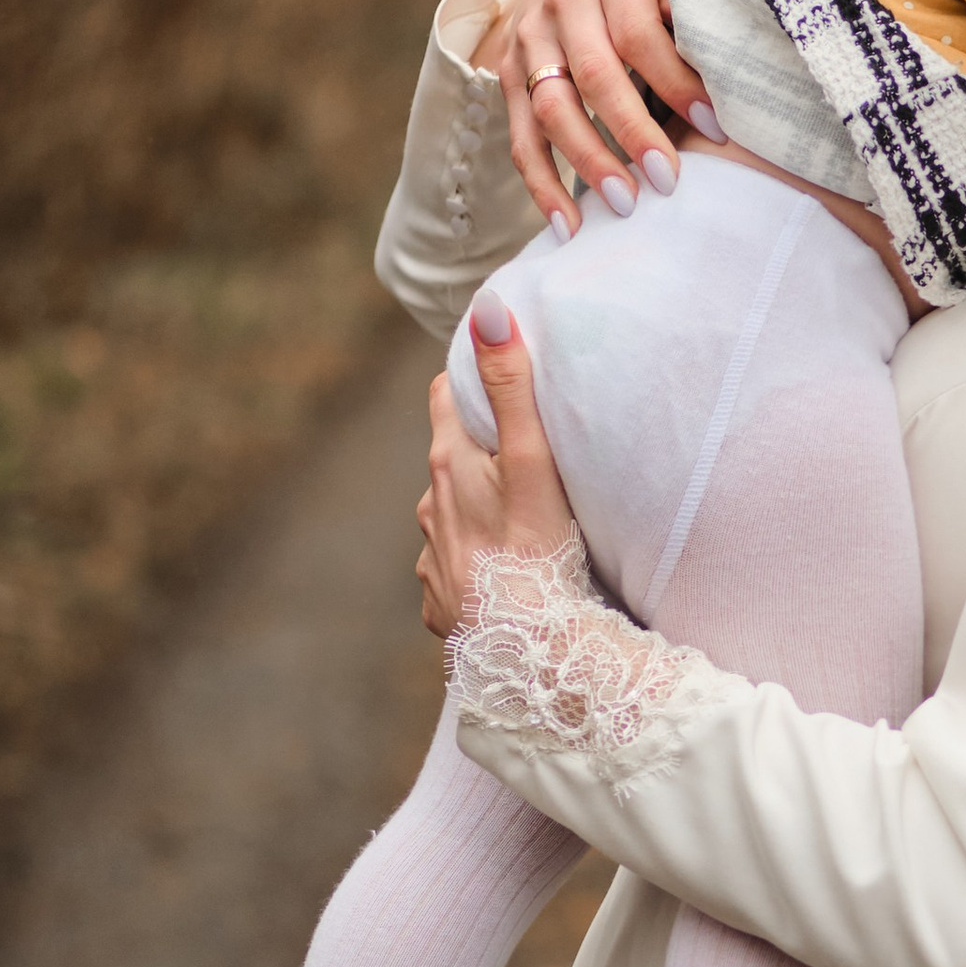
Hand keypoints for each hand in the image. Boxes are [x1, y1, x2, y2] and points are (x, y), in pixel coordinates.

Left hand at [416, 304, 578, 636]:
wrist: (526, 655)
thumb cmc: (537, 555)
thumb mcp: (532, 463)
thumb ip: (512, 388)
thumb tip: (488, 311)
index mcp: (448, 468)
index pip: (446, 398)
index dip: (471, 384)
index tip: (498, 383)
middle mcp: (428, 511)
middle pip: (450, 461)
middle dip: (479, 453)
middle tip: (525, 456)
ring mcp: (432, 562)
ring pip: (451, 519)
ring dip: (477, 514)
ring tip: (522, 523)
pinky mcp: (441, 606)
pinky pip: (456, 573)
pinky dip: (477, 568)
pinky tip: (508, 578)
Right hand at [485, 0, 708, 232]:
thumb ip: (695, 15)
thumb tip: (736, 73)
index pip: (641, 34)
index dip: (676, 83)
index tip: (715, 129)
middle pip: (593, 74)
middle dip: (631, 132)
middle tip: (667, 181)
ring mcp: (528, 37)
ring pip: (550, 108)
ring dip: (587, 162)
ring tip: (625, 206)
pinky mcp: (506, 73)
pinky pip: (520, 136)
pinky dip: (542, 184)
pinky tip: (567, 225)